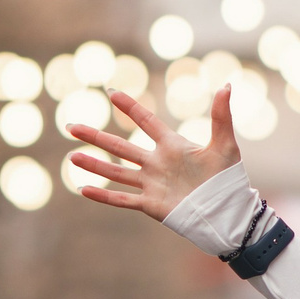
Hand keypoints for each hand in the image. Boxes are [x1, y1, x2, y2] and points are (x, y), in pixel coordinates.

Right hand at [67, 86, 241, 222]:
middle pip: (120, 147)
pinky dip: (103, 195)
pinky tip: (84, 189)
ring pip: (116, 172)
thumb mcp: (225, 145)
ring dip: (94, 164)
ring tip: (72, 157)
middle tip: (72, 126)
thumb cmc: (227, 179)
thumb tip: (227, 85)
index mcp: (171, 146)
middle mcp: (156, 163)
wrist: (227, 212)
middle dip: (95, 137)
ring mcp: (151, 184)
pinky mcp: (150, 204)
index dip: (130, 108)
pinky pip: (122, 199)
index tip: (112, 93)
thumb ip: (221, 116)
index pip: (146, 122)